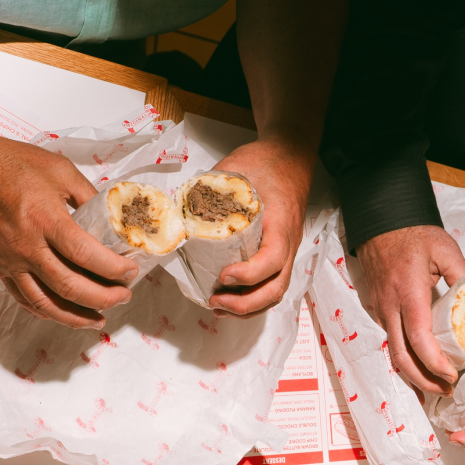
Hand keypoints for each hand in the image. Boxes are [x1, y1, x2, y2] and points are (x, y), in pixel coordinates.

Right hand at [0, 129, 136, 327]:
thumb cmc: (8, 161)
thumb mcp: (59, 169)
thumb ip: (87, 196)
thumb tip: (111, 218)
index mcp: (45, 219)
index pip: (87, 256)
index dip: (114, 270)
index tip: (131, 272)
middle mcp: (25, 246)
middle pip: (71, 287)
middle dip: (104, 297)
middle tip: (123, 296)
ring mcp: (8, 260)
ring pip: (46, 303)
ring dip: (76, 316)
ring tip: (99, 318)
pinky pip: (23, 299)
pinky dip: (46, 311)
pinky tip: (64, 313)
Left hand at [208, 136, 314, 315]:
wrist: (289, 155)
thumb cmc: (264, 161)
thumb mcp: (234, 170)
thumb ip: (207, 191)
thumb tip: (174, 212)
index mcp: (280, 223)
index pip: (273, 259)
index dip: (249, 274)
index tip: (223, 276)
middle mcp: (288, 242)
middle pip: (276, 287)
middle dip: (245, 303)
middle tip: (215, 300)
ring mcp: (287, 250)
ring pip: (275, 291)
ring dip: (248, 308)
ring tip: (217, 307)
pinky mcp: (280, 253)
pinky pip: (271, 284)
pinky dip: (252, 300)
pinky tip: (229, 301)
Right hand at [356, 225, 464, 394]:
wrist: (381, 221)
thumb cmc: (412, 232)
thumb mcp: (445, 250)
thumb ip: (464, 277)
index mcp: (409, 292)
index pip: (419, 338)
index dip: (435, 363)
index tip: (453, 376)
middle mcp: (391, 307)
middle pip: (402, 357)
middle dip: (424, 380)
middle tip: (448, 391)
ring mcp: (382, 310)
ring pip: (394, 354)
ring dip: (414, 375)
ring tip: (439, 386)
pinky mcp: (380, 311)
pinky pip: (391, 343)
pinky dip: (407, 360)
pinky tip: (423, 368)